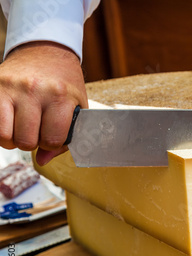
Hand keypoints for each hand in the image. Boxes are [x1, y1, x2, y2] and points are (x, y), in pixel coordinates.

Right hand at [0, 41, 87, 164]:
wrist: (46, 51)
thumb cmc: (64, 83)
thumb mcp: (76, 106)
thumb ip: (65, 136)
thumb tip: (42, 161)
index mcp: (61, 97)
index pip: (51, 140)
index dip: (51, 143)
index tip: (52, 136)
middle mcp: (35, 90)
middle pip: (26, 141)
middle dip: (32, 142)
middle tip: (36, 130)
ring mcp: (10, 87)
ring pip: (4, 136)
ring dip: (12, 138)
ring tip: (20, 127)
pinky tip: (8, 121)